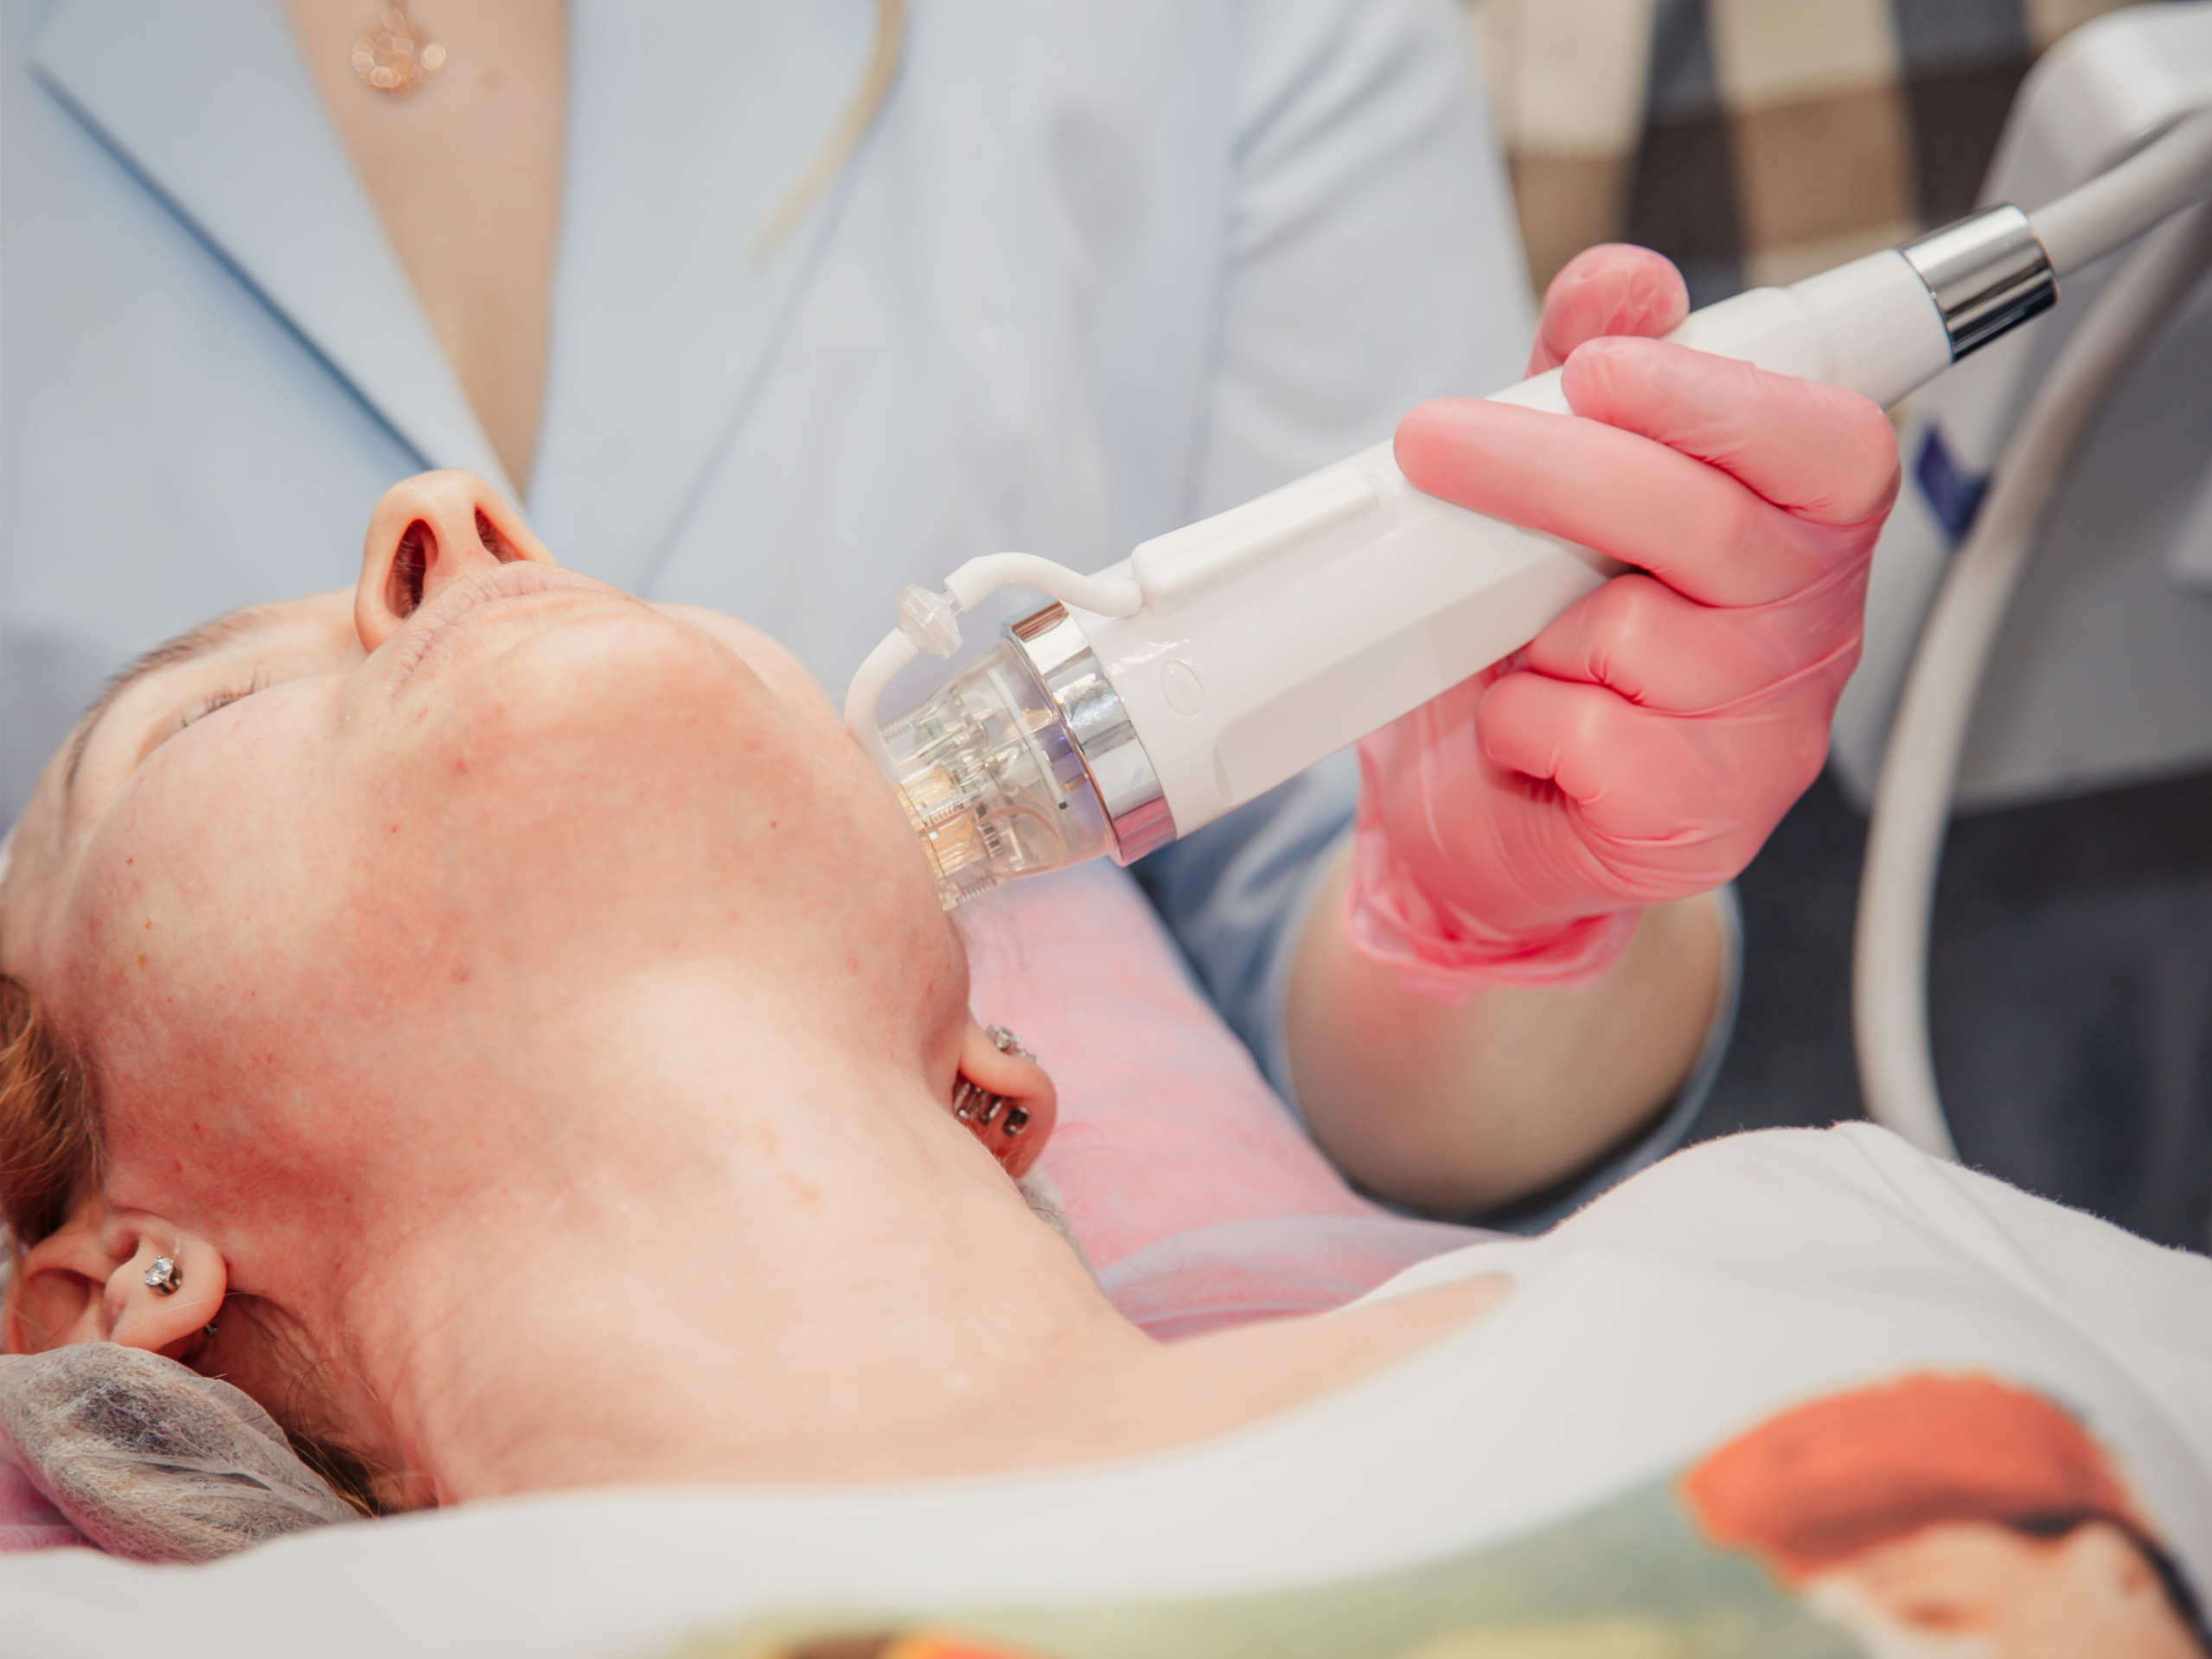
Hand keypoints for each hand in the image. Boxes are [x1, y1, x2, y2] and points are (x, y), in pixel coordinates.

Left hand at [1348, 245, 1898, 1000]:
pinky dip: (1518, 720)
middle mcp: (1806, 632)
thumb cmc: (1537, 650)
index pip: (1830, 447)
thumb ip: (1586, 371)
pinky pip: (1585, 733)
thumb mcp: (1551, 493)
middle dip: (1554, 471)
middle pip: (1706, 524)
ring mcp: (1764, 739)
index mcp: (1800, 533)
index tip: (1600, 369)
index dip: (1721, 399)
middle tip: (1435, 443)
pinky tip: (1525, 734)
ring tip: (1516, 645)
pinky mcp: (1695, 821)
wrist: (1484, 821)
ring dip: (1530, 625)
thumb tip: (1625, 283)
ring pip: (1634, 631)